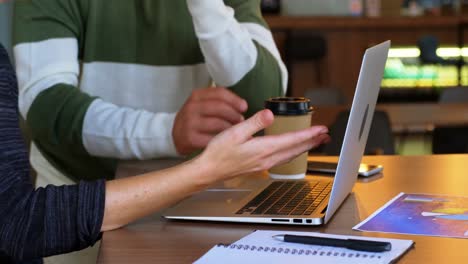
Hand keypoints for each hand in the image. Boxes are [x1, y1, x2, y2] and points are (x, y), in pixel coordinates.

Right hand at [172, 87, 247, 154]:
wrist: (176, 136)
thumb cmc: (196, 120)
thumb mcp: (203, 106)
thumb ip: (220, 102)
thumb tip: (243, 106)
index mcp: (197, 96)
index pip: (220, 93)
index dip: (235, 100)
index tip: (244, 107)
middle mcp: (192, 107)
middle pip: (220, 107)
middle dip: (235, 115)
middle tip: (242, 122)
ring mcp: (190, 123)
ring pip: (218, 123)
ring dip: (232, 128)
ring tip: (237, 132)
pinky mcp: (190, 138)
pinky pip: (213, 138)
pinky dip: (223, 141)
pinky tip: (228, 142)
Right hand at [197, 109, 330, 182]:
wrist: (209, 170)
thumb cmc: (218, 152)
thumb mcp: (235, 132)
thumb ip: (254, 122)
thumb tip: (270, 114)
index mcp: (263, 148)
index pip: (292, 140)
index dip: (308, 134)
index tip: (321, 129)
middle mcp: (267, 158)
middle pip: (296, 150)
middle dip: (312, 142)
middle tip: (326, 136)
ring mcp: (264, 164)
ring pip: (291, 156)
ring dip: (305, 148)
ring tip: (315, 143)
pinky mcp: (259, 166)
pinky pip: (283, 159)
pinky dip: (293, 153)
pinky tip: (292, 151)